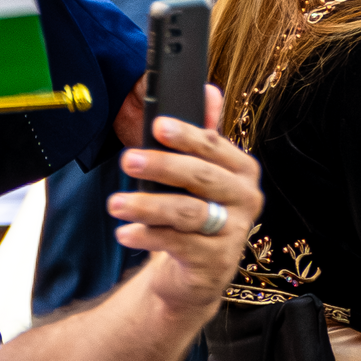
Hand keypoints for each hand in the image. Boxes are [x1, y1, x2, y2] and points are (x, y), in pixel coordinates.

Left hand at [111, 89, 263, 315]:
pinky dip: (148, 237)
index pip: (214, 146)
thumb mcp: (198, 172)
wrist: (198, 270)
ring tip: (115, 204)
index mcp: (242, 171)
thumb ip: (203, 135)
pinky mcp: (216, 263)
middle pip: (201, 177)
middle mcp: (245, 199)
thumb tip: (208, 90)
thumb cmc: (196, 210)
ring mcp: (233, 233)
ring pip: (188, 213)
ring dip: (148, 206)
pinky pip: (178, 244)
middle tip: (128, 160)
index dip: (186, 135)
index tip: (156, 125)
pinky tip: (126, 233)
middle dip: (162, 166)